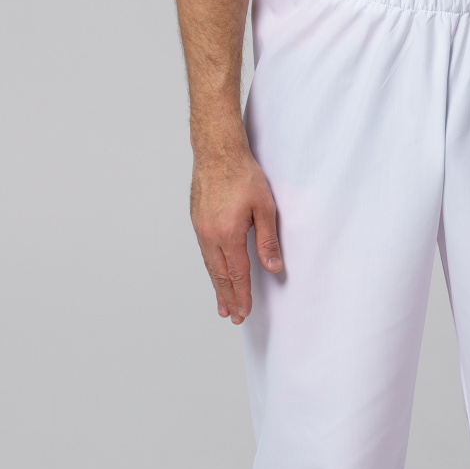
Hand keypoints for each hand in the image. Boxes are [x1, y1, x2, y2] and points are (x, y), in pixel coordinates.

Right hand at [190, 139, 282, 323]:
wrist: (217, 151)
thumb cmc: (242, 174)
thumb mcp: (264, 207)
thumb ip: (268, 240)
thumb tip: (273, 266)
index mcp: (227, 234)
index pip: (237, 273)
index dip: (242, 294)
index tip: (244, 312)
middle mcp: (209, 235)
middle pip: (219, 275)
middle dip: (228, 297)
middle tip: (233, 317)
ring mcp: (200, 228)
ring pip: (209, 265)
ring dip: (217, 286)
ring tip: (222, 304)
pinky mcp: (196, 220)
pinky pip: (204, 252)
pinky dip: (210, 268)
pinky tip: (215, 273)